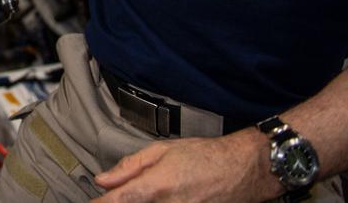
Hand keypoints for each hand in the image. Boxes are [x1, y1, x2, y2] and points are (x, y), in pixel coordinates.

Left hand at [94, 131, 278, 202]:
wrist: (243, 170)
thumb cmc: (205, 156)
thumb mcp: (162, 151)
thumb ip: (130, 167)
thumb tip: (103, 180)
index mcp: (155, 186)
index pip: (117, 201)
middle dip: (120, 202)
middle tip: (118, 195)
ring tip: (148, 192)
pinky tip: (159, 198)